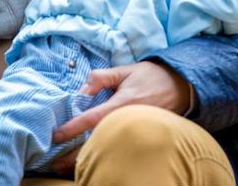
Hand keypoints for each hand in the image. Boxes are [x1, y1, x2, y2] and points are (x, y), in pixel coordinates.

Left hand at [48, 61, 192, 174]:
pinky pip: (119, 149)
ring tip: (67, 167)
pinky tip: (93, 163)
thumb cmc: (151, 77)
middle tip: (55, 162)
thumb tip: (82, 89)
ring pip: (108, 149)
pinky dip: (105, 157)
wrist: (182, 86)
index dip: (73, 128)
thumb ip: (102, 77)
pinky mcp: (141, 137)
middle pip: (97, 142)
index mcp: (122, 103)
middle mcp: (127, 120)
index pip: (92, 118)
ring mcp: (135, 130)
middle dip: (75, 155)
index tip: (56, 136)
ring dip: (88, 159)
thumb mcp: (125, 70)